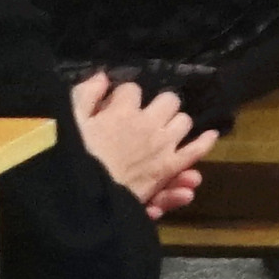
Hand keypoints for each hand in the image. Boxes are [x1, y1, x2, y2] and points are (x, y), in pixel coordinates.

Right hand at [69, 70, 215, 218]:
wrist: (82, 201)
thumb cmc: (71, 161)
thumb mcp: (68, 123)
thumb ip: (84, 96)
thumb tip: (102, 77)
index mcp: (122, 111)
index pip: (131, 90)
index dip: (122, 97)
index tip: (113, 106)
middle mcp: (148, 123)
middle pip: (167, 100)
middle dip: (157, 105)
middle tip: (144, 116)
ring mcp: (163, 145)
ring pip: (183, 121)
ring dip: (175, 123)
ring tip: (166, 128)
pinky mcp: (169, 167)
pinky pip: (195, 150)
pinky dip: (204, 142)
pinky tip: (211, 135)